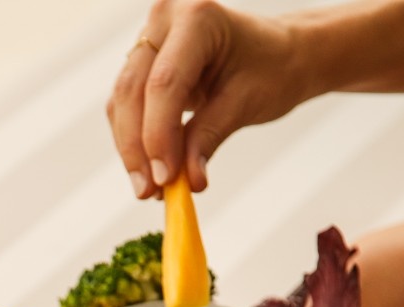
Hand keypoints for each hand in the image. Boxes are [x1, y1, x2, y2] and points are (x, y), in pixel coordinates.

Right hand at [108, 0, 303, 197]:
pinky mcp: (143, 61)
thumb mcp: (245, 103)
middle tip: (148, 191)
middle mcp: (165, 18)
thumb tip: (186, 182)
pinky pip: (127, 104)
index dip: (159, 135)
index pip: (165, 82)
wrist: (280, 54)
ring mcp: (150, 37)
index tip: (163, 179)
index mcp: (198, 16)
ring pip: (123, 100)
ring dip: (131, 148)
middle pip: (133, 90)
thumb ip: (208, 138)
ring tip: (148, 188)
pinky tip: (148, 169)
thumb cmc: (272, 69)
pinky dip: (135, 139)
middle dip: (137, 147)